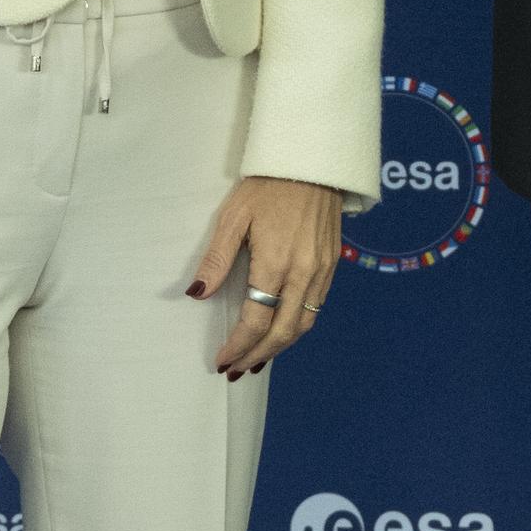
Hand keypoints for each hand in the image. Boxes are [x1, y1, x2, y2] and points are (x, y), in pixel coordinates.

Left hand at [192, 171, 343, 373]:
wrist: (313, 160)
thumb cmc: (267, 185)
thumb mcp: (234, 216)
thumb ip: (217, 259)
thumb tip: (197, 294)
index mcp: (275, 263)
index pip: (256, 320)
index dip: (238, 346)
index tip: (222, 360)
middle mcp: (303, 274)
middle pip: (282, 332)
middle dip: (257, 356)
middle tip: (237, 370)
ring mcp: (322, 271)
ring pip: (303, 324)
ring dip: (279, 347)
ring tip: (257, 359)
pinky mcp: (333, 264)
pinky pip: (316, 307)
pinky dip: (297, 327)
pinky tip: (282, 330)